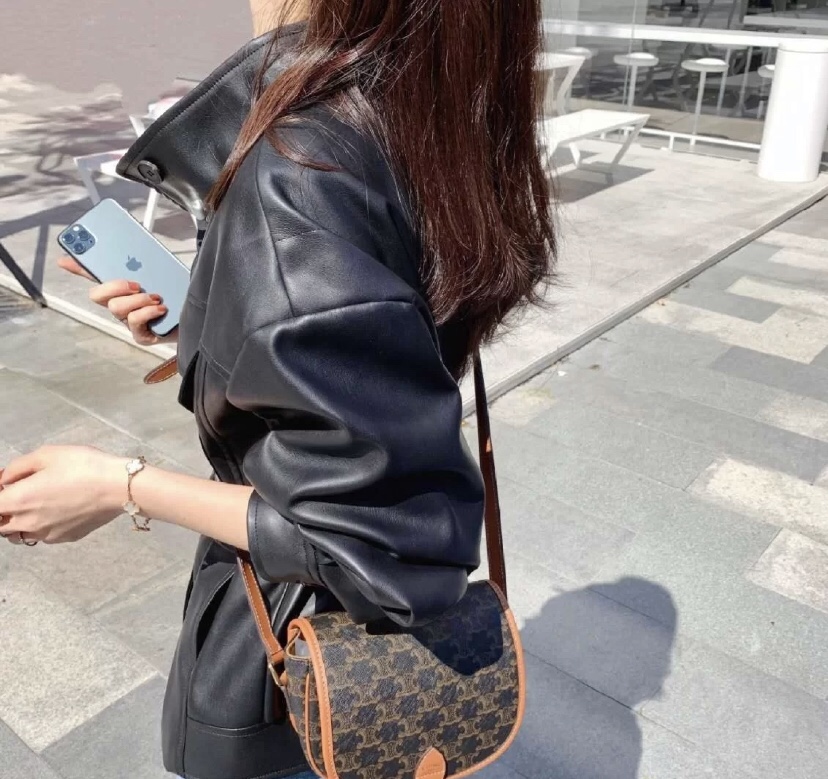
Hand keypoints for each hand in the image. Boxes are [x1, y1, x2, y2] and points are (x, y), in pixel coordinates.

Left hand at [0, 446, 125, 544]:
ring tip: (35, 506)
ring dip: (18, 523)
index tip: (7, 485)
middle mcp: (27, 522)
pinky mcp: (63, 538)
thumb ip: (17, 467)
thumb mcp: (47, 455)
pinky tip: (57, 511)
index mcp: (18, 500)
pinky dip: (41, 527)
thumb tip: (4, 479)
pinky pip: (42, 536)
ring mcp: (45, 534)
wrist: (117, 487)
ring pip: (18, 535)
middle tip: (18, 495)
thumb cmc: (83, 466)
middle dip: (3, 512)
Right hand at [58, 256, 177, 346]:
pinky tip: (161, 308)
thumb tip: (141, 248)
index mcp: (125, 288)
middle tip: (134, 283)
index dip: (78, 268)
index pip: (95, 276)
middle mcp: (123, 305)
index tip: (64, 259)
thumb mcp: (166, 274)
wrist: (203, 319)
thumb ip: (150, 263)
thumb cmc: (182, 297)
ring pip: (116, 308)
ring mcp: (131, 322)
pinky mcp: (142, 336)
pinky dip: (147, 312)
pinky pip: (134, 322)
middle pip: (98, 295)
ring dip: (136, 300)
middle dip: (113, 286)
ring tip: (156, 297)